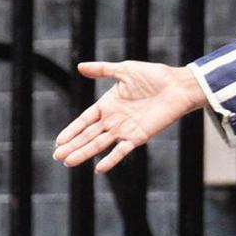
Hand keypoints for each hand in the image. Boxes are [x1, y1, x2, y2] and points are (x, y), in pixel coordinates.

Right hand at [51, 60, 207, 174]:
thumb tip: (79, 67)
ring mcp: (125, 130)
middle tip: (57, 157)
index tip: (58, 141)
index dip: (71, 130)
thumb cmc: (154, 76)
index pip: (84, 120)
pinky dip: (111, 160)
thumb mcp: (125, 70)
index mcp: (108, 105)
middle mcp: (114, 120)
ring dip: (84, 153)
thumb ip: (103, 70)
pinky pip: (122, 150)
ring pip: (99, 144)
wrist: (178, 86)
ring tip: (69, 162)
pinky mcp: (138, 137)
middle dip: (72, 145)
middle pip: (88, 135)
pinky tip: (98, 168)